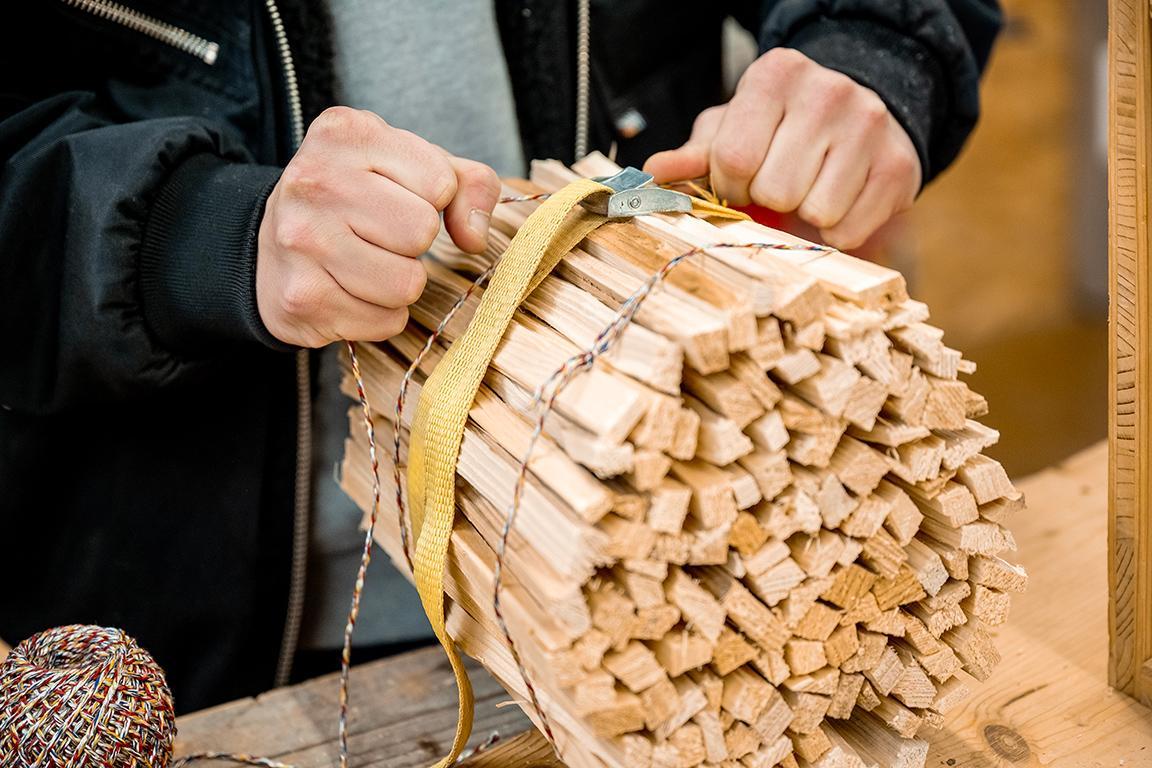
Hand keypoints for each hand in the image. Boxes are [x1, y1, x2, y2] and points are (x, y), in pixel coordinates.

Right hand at [257, 107, 499, 346]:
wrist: (270, 245)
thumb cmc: (359, 198)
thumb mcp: (413, 165)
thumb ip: (468, 184)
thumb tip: (474, 238)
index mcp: (346, 134)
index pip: (441, 183)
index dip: (434, 199)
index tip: (401, 196)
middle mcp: (316, 181)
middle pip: (422, 232)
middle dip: (416, 242)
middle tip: (382, 235)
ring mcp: (302, 241)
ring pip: (407, 284)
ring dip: (401, 283)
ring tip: (368, 263)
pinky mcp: (302, 298)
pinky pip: (385, 321)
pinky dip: (380, 315)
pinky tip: (349, 290)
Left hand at [645, 48, 920, 249]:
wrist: (858, 116)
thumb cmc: (781, 128)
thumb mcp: (734, 129)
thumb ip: (694, 154)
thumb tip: (653, 173)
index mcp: (775, 75)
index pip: (734, 158)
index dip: (731, 184)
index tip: (740, 180)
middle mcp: (828, 92)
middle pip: (775, 189)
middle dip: (768, 200)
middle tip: (779, 186)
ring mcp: (870, 127)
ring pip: (815, 211)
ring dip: (803, 216)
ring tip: (809, 191)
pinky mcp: (900, 167)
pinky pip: (849, 229)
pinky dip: (836, 231)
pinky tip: (838, 203)